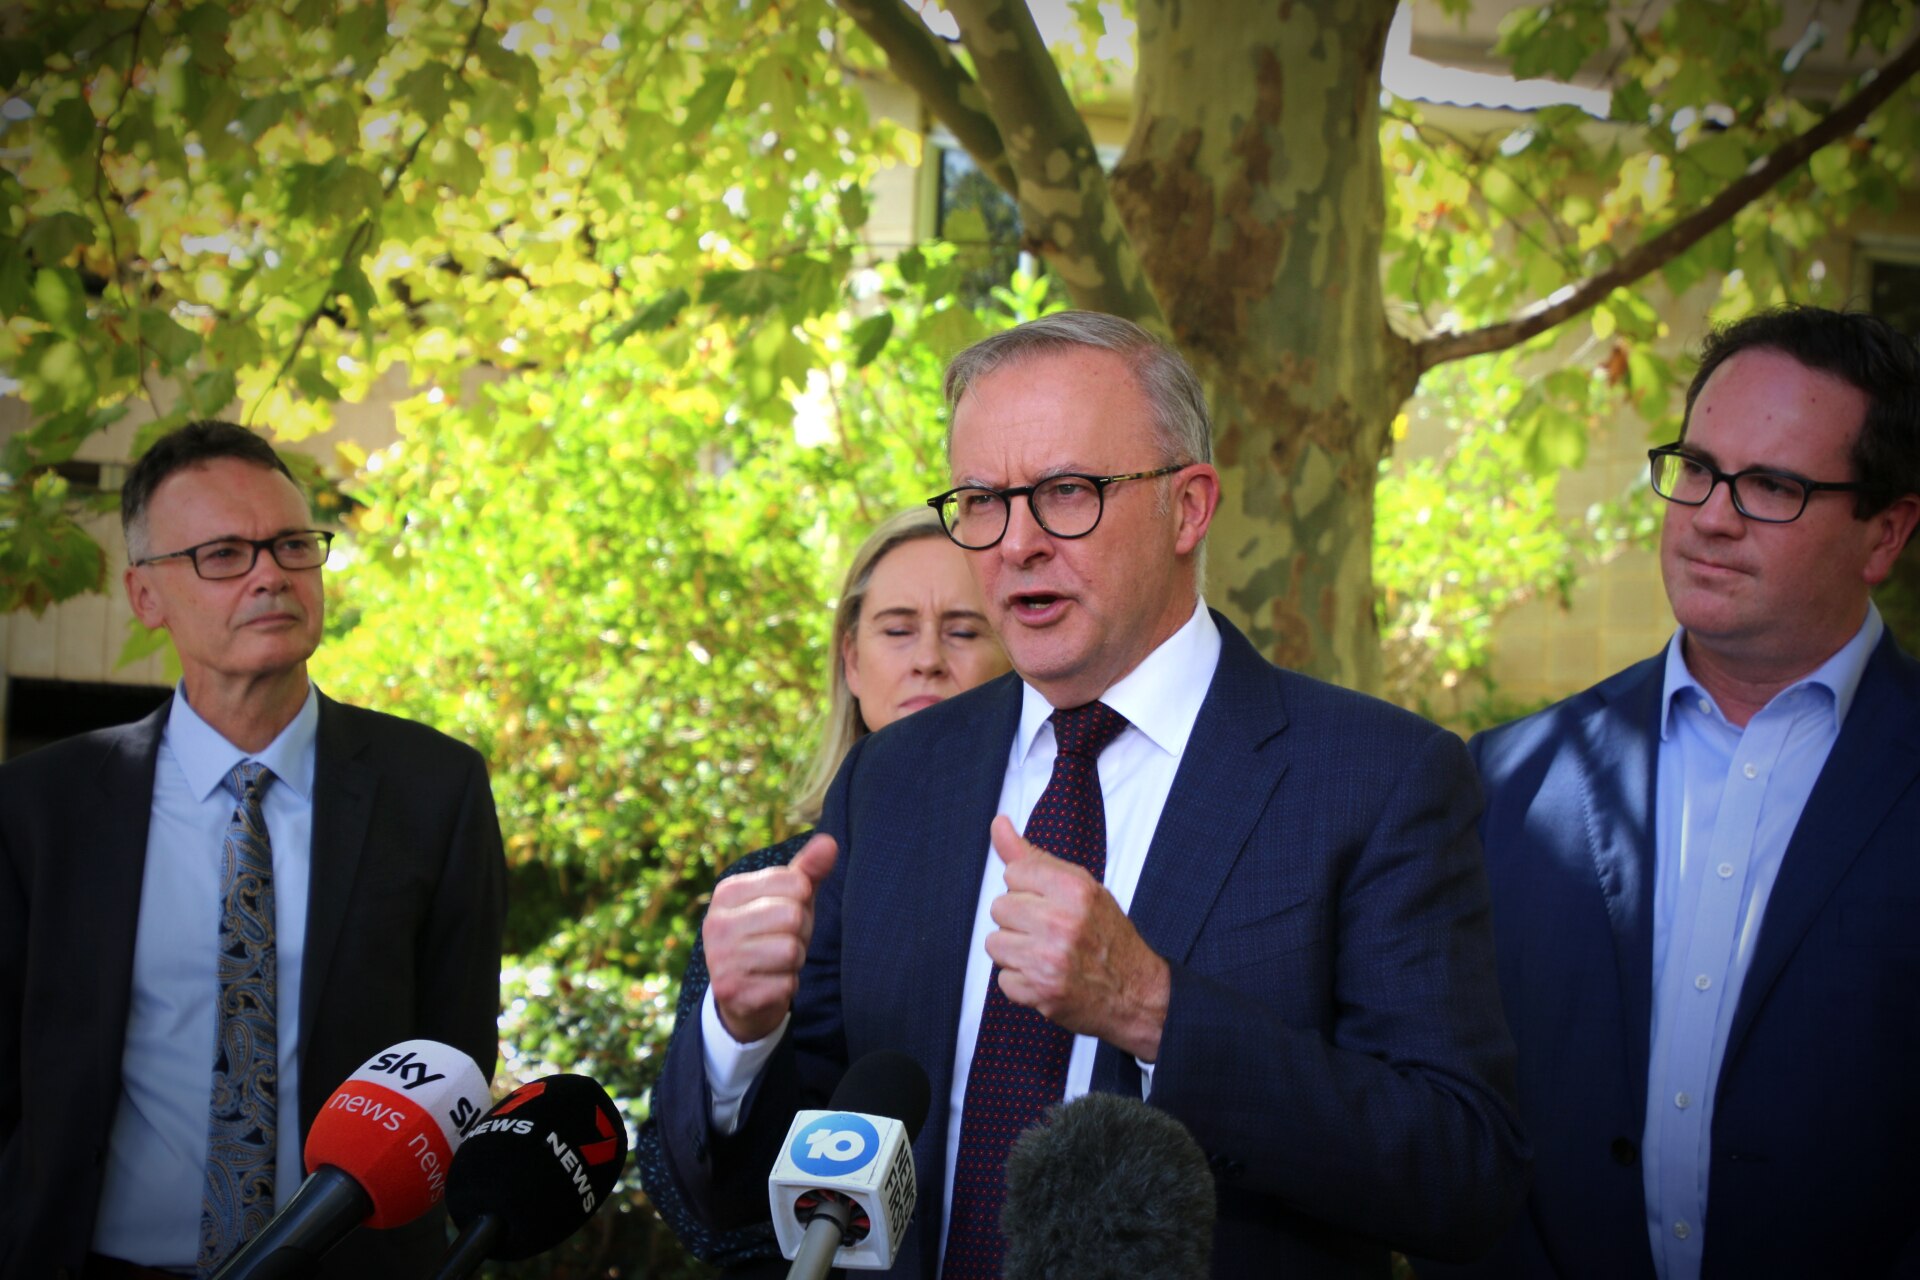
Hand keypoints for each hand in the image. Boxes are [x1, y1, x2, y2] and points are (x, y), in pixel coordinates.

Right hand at [703, 833, 837, 1043]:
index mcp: (728, 891)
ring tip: (774, 963)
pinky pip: (787, 984)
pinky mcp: (731, 992)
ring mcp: (720, 959)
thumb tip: (830, 842)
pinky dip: (787, 986)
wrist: (742, 994)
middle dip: (800, 934)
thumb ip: (808, 871)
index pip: (796, 883)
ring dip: (794, 962)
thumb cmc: (770, 935)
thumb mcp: (788, 899)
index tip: (783, 917)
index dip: (802, 902)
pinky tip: (768, 985)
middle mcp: (717, 922)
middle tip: (781, 942)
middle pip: (794, 916)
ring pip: (791, 951)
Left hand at [985, 815, 1170, 1060]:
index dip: (1028, 889)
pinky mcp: (1040, 993)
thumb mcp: (1080, 886)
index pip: (1014, 872)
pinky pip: (1003, 979)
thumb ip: (1033, 857)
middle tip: (1048, 931)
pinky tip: (1046, 977)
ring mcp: (1049, 960)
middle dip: (1018, 920)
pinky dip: (1021, 982)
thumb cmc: (1106, 933)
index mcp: (1074, 889)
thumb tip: (998, 823)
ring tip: (1044, 954)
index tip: (1048, 902)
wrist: (1136, 991)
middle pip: (999, 908)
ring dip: (1015, 952)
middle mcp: (1061, 922)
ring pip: (995, 944)